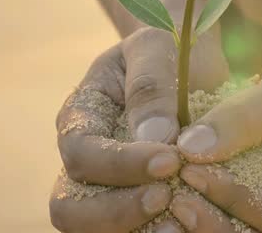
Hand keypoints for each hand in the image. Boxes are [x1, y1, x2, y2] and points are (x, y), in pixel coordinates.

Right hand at [50, 27, 228, 232]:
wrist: (191, 58)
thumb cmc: (170, 47)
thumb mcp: (159, 47)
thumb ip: (151, 86)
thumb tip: (154, 138)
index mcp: (81, 115)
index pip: (81, 151)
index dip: (119, 164)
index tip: (171, 159)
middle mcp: (84, 158)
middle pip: (69, 207)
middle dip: (114, 211)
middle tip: (166, 197)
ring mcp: (105, 187)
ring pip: (94, 230)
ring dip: (134, 231)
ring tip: (181, 224)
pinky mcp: (136, 204)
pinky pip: (134, 231)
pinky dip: (156, 232)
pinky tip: (191, 226)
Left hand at [169, 32, 261, 232]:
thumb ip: (241, 121)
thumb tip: (189, 149)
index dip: (235, 198)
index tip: (190, 172)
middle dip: (218, 223)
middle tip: (174, 199)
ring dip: (213, 225)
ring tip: (172, 203)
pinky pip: (248, 226)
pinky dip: (217, 215)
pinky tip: (183, 200)